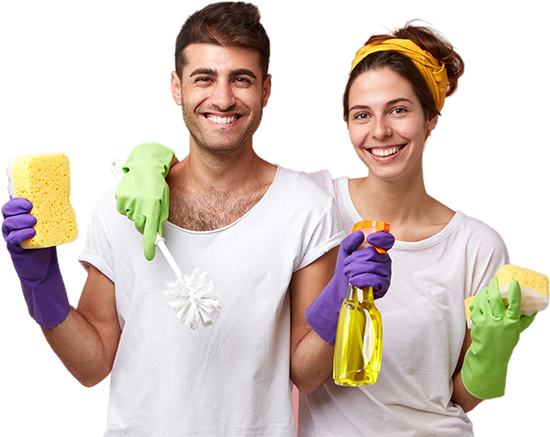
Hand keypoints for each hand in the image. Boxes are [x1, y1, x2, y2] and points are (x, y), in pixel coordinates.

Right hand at [2, 198, 69, 327]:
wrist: (43, 266)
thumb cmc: (47, 241)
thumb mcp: (49, 225)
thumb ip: (52, 213)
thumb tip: (67, 198)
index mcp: (19, 216)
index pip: (11, 204)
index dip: (16, 200)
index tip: (28, 200)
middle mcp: (11, 225)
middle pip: (6, 212)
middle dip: (16, 208)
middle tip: (30, 208)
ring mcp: (10, 236)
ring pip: (8, 224)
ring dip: (20, 221)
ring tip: (33, 220)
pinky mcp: (14, 248)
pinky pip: (12, 239)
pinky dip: (21, 235)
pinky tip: (31, 233)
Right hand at [115, 142, 174, 260]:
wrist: (146, 166)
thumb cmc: (158, 184)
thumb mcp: (163, 202)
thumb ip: (160, 218)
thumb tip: (156, 234)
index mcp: (153, 207)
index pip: (150, 232)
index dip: (149, 246)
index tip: (149, 255)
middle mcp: (139, 206)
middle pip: (140, 226)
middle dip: (145, 224)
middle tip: (148, 212)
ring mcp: (128, 202)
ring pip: (132, 218)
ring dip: (137, 212)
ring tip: (142, 198)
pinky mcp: (120, 198)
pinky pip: (124, 210)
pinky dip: (129, 206)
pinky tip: (134, 196)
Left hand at [344, 231, 392, 297]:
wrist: (342, 286)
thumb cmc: (348, 268)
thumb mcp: (345, 251)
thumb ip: (350, 241)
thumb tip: (360, 234)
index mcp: (378, 249)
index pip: (387, 240)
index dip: (380, 237)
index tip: (369, 239)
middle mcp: (384, 260)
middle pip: (372, 253)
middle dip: (354, 258)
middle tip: (347, 264)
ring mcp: (386, 274)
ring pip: (371, 267)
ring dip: (354, 270)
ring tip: (348, 273)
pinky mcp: (384, 287)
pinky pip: (375, 280)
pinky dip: (360, 280)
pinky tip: (353, 280)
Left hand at [462, 277, 536, 399]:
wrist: (490, 357)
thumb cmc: (505, 343)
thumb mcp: (518, 332)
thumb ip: (525, 320)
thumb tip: (535, 308)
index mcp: (512, 322)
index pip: (515, 306)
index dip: (514, 293)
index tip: (514, 283)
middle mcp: (499, 321)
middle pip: (495, 298)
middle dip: (494, 286)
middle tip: (495, 281)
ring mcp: (487, 321)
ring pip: (484, 300)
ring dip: (485, 291)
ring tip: (487, 289)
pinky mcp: (477, 322)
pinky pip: (476, 306)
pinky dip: (478, 301)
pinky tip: (480, 300)